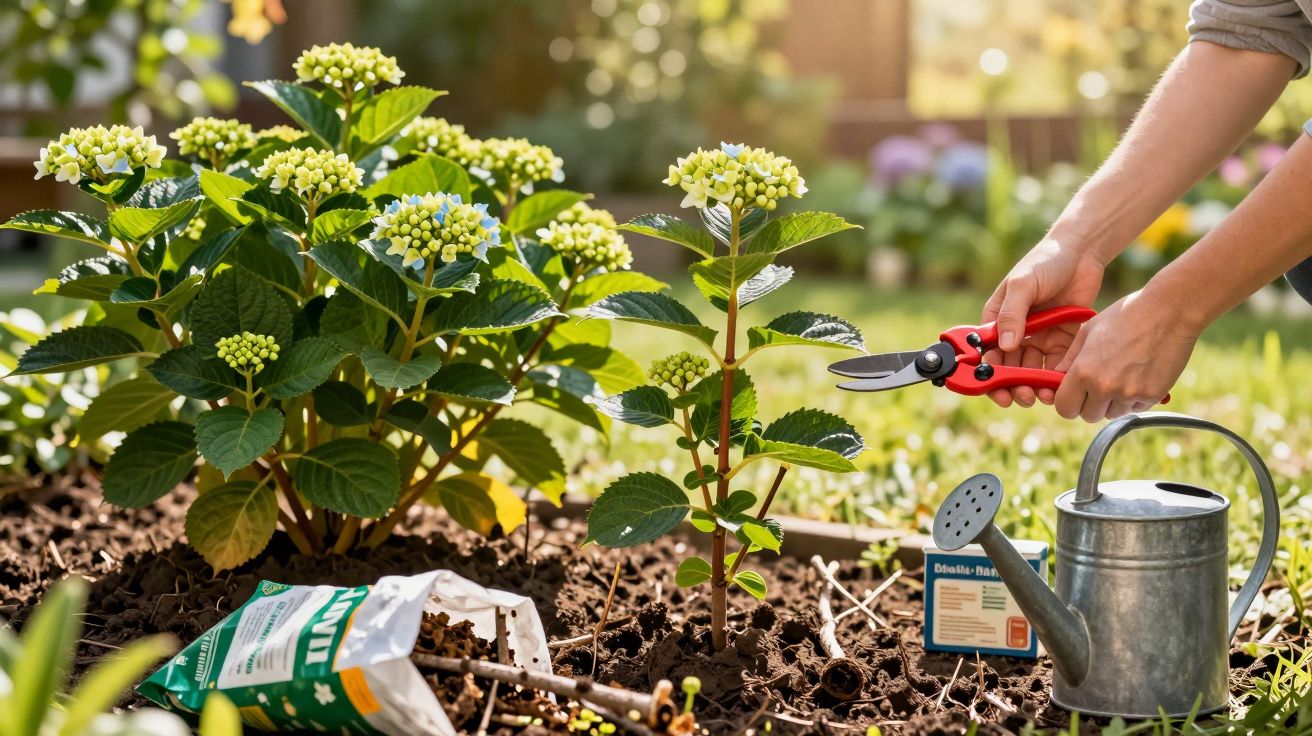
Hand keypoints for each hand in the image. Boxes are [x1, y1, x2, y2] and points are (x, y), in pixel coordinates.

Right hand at [981, 237, 1106, 407]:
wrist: (1082, 251)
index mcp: (998, 318)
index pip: (987, 351)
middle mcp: (1016, 331)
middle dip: (1012, 384)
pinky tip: (1059, 385)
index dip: (987, 372)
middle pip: (1009, 366)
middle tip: (1020, 397)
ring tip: (1041, 395)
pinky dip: (1056, 377)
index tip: (993, 388)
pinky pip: (1057, 364)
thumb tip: (1005, 346)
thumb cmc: (1045, 261)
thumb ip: (1012, 314)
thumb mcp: (1023, 284)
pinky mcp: (1062, 339)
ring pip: (1032, 369)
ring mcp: (1039, 337)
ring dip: (1034, 385)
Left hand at [1052, 289, 1195, 421]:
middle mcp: (1105, 387)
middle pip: (1088, 415)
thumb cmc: (1125, 316)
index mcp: (1084, 371)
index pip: (1064, 408)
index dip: (1068, 402)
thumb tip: (1056, 377)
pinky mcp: (1152, 395)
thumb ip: (1069, 359)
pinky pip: (1135, 408)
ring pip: (1112, 413)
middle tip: (1099, 384)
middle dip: (1090, 404)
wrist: (1169, 311)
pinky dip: (1134, 398)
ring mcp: (1130, 393)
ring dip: (1113, 402)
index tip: (1074, 394)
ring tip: (1122, 374)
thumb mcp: (1088, 331)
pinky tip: (1139, 374)